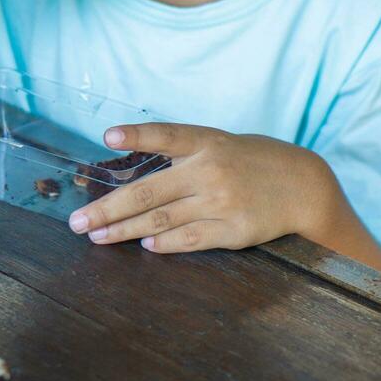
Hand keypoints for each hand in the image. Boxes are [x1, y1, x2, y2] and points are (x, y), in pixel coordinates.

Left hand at [68, 123, 335, 253]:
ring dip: (124, 231)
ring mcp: (221, 203)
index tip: (108, 136)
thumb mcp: (218, 143)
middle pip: (149, 192)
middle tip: (77, 222)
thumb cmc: (248, 161)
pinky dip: (165, 243)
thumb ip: (180, 153)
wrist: (303, 186)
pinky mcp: (233, 231)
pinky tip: (144, 245)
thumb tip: (131, 173)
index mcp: (206, 142)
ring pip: (162, 220)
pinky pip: (191, 240)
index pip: (167, 135)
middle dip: (108, 209)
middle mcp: (210, 171)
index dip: (137, 135)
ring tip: (97, 236)